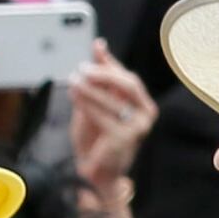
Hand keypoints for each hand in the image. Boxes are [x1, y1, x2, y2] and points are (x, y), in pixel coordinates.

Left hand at [65, 40, 152, 193]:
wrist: (95, 172)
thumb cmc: (96, 138)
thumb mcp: (96, 103)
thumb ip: (98, 78)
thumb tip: (99, 45)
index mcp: (142, 104)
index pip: (127, 77)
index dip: (111, 62)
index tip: (95, 48)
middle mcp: (145, 114)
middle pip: (127, 84)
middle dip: (103, 73)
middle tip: (82, 68)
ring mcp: (138, 127)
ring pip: (112, 100)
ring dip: (89, 89)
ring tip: (73, 81)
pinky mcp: (124, 139)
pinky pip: (103, 115)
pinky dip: (87, 104)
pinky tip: (74, 96)